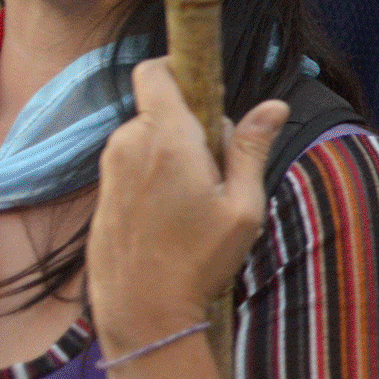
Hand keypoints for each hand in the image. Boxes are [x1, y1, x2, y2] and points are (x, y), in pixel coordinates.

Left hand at [85, 59, 287, 356]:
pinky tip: (172, 218)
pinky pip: (133, 166)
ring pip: (148, 139)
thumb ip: (252, 148)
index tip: (207, 85)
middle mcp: (130, 146)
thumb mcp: (244, 206)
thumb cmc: (198, 261)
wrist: (141, 313)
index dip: (178, 66)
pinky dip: (155, 177)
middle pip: (162, 109)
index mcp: (167, 140)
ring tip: (197, 201)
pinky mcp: (103, 194)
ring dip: (174, 153)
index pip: (156, 72)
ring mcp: (111, 170)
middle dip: (192, 124)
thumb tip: (274, 104)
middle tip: (220, 170)